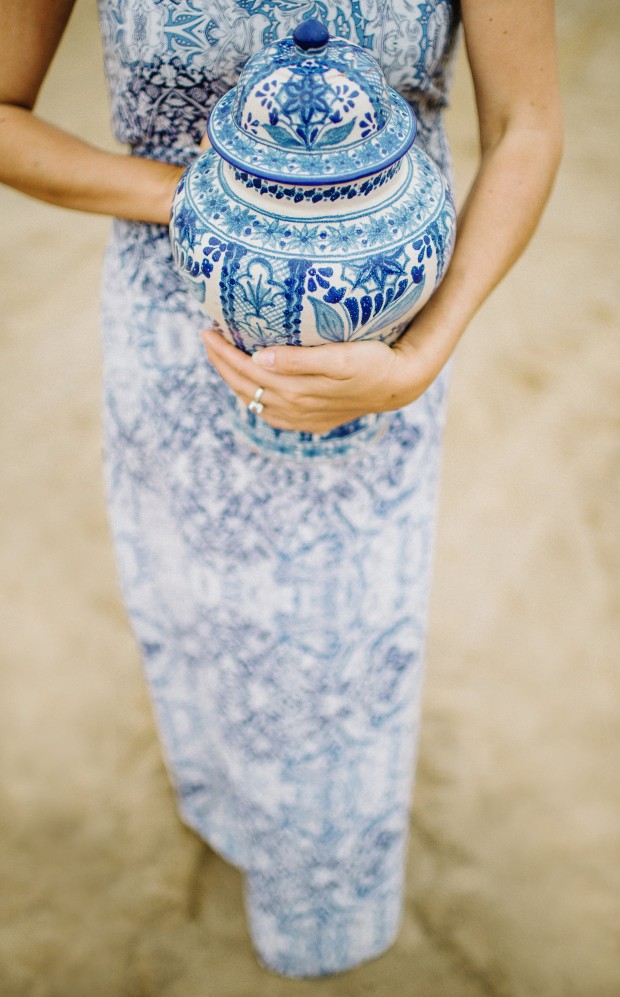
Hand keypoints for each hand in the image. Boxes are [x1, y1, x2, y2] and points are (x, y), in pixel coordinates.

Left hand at [201, 326, 441, 432]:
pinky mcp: (310, 422)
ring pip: (254, 401)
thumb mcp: (341, 358)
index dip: (223, 352)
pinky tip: (250, 387)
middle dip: (221, 363)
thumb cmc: (373, 361)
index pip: (246, 370)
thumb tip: (259, 358)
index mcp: (296, 391)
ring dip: (233, 380)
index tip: (207, 330)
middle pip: (244, 387)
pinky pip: (270, 414)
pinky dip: (253, 398)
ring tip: (220, 357)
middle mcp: (294, 409)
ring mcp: (301, 419)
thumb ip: (299, 360)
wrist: (400, 385)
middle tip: (206, 337)